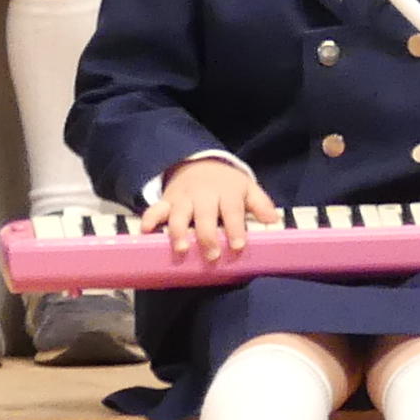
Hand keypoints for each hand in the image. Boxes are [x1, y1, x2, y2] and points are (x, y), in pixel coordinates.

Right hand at [141, 154, 275, 262]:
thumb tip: (273, 220)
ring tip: (181, 249)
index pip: (233, 211)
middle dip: (207, 235)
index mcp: (227, 193)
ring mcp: (184, 199)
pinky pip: (155, 209)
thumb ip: (260, 204)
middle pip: (205, 215)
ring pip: (179, 214)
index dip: (236, 229)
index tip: (238, 246)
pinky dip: (149, 218)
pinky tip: (146, 231)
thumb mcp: (246, 188)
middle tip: (212, 255)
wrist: (199, 164)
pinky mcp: (167, 201)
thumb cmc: (226, 185)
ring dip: (179, 231)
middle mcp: (204, 195)